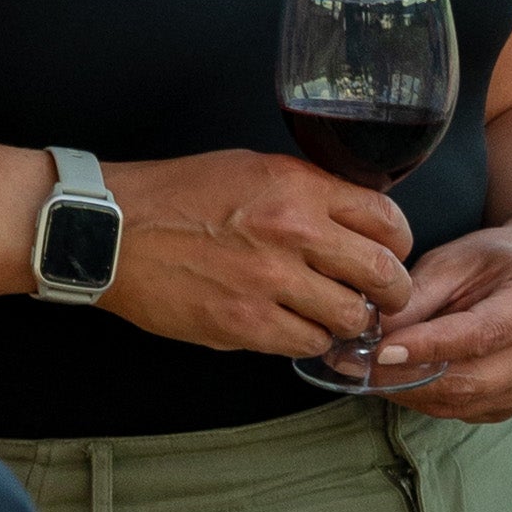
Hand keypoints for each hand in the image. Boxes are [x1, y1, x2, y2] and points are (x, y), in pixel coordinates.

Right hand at [97, 150, 412, 358]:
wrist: (113, 230)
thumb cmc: (175, 195)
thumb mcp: (249, 168)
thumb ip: (303, 192)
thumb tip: (347, 221)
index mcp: (296, 186)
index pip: (386, 218)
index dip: (397, 242)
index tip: (390, 253)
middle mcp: (292, 231)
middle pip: (385, 274)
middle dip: (392, 291)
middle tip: (379, 297)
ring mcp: (271, 282)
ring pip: (353, 318)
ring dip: (350, 321)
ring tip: (332, 315)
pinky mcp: (247, 325)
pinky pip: (309, 343)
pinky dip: (310, 340)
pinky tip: (295, 327)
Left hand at [372, 223, 511, 420]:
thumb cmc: (492, 261)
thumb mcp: (453, 260)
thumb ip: (416, 295)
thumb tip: (374, 331)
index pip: (479, 334)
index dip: (428, 347)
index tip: (381, 351)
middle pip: (471, 379)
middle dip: (408, 377)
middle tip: (358, 366)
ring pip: (465, 402)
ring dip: (412, 393)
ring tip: (372, 374)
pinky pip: (468, 412)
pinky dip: (429, 400)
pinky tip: (402, 382)